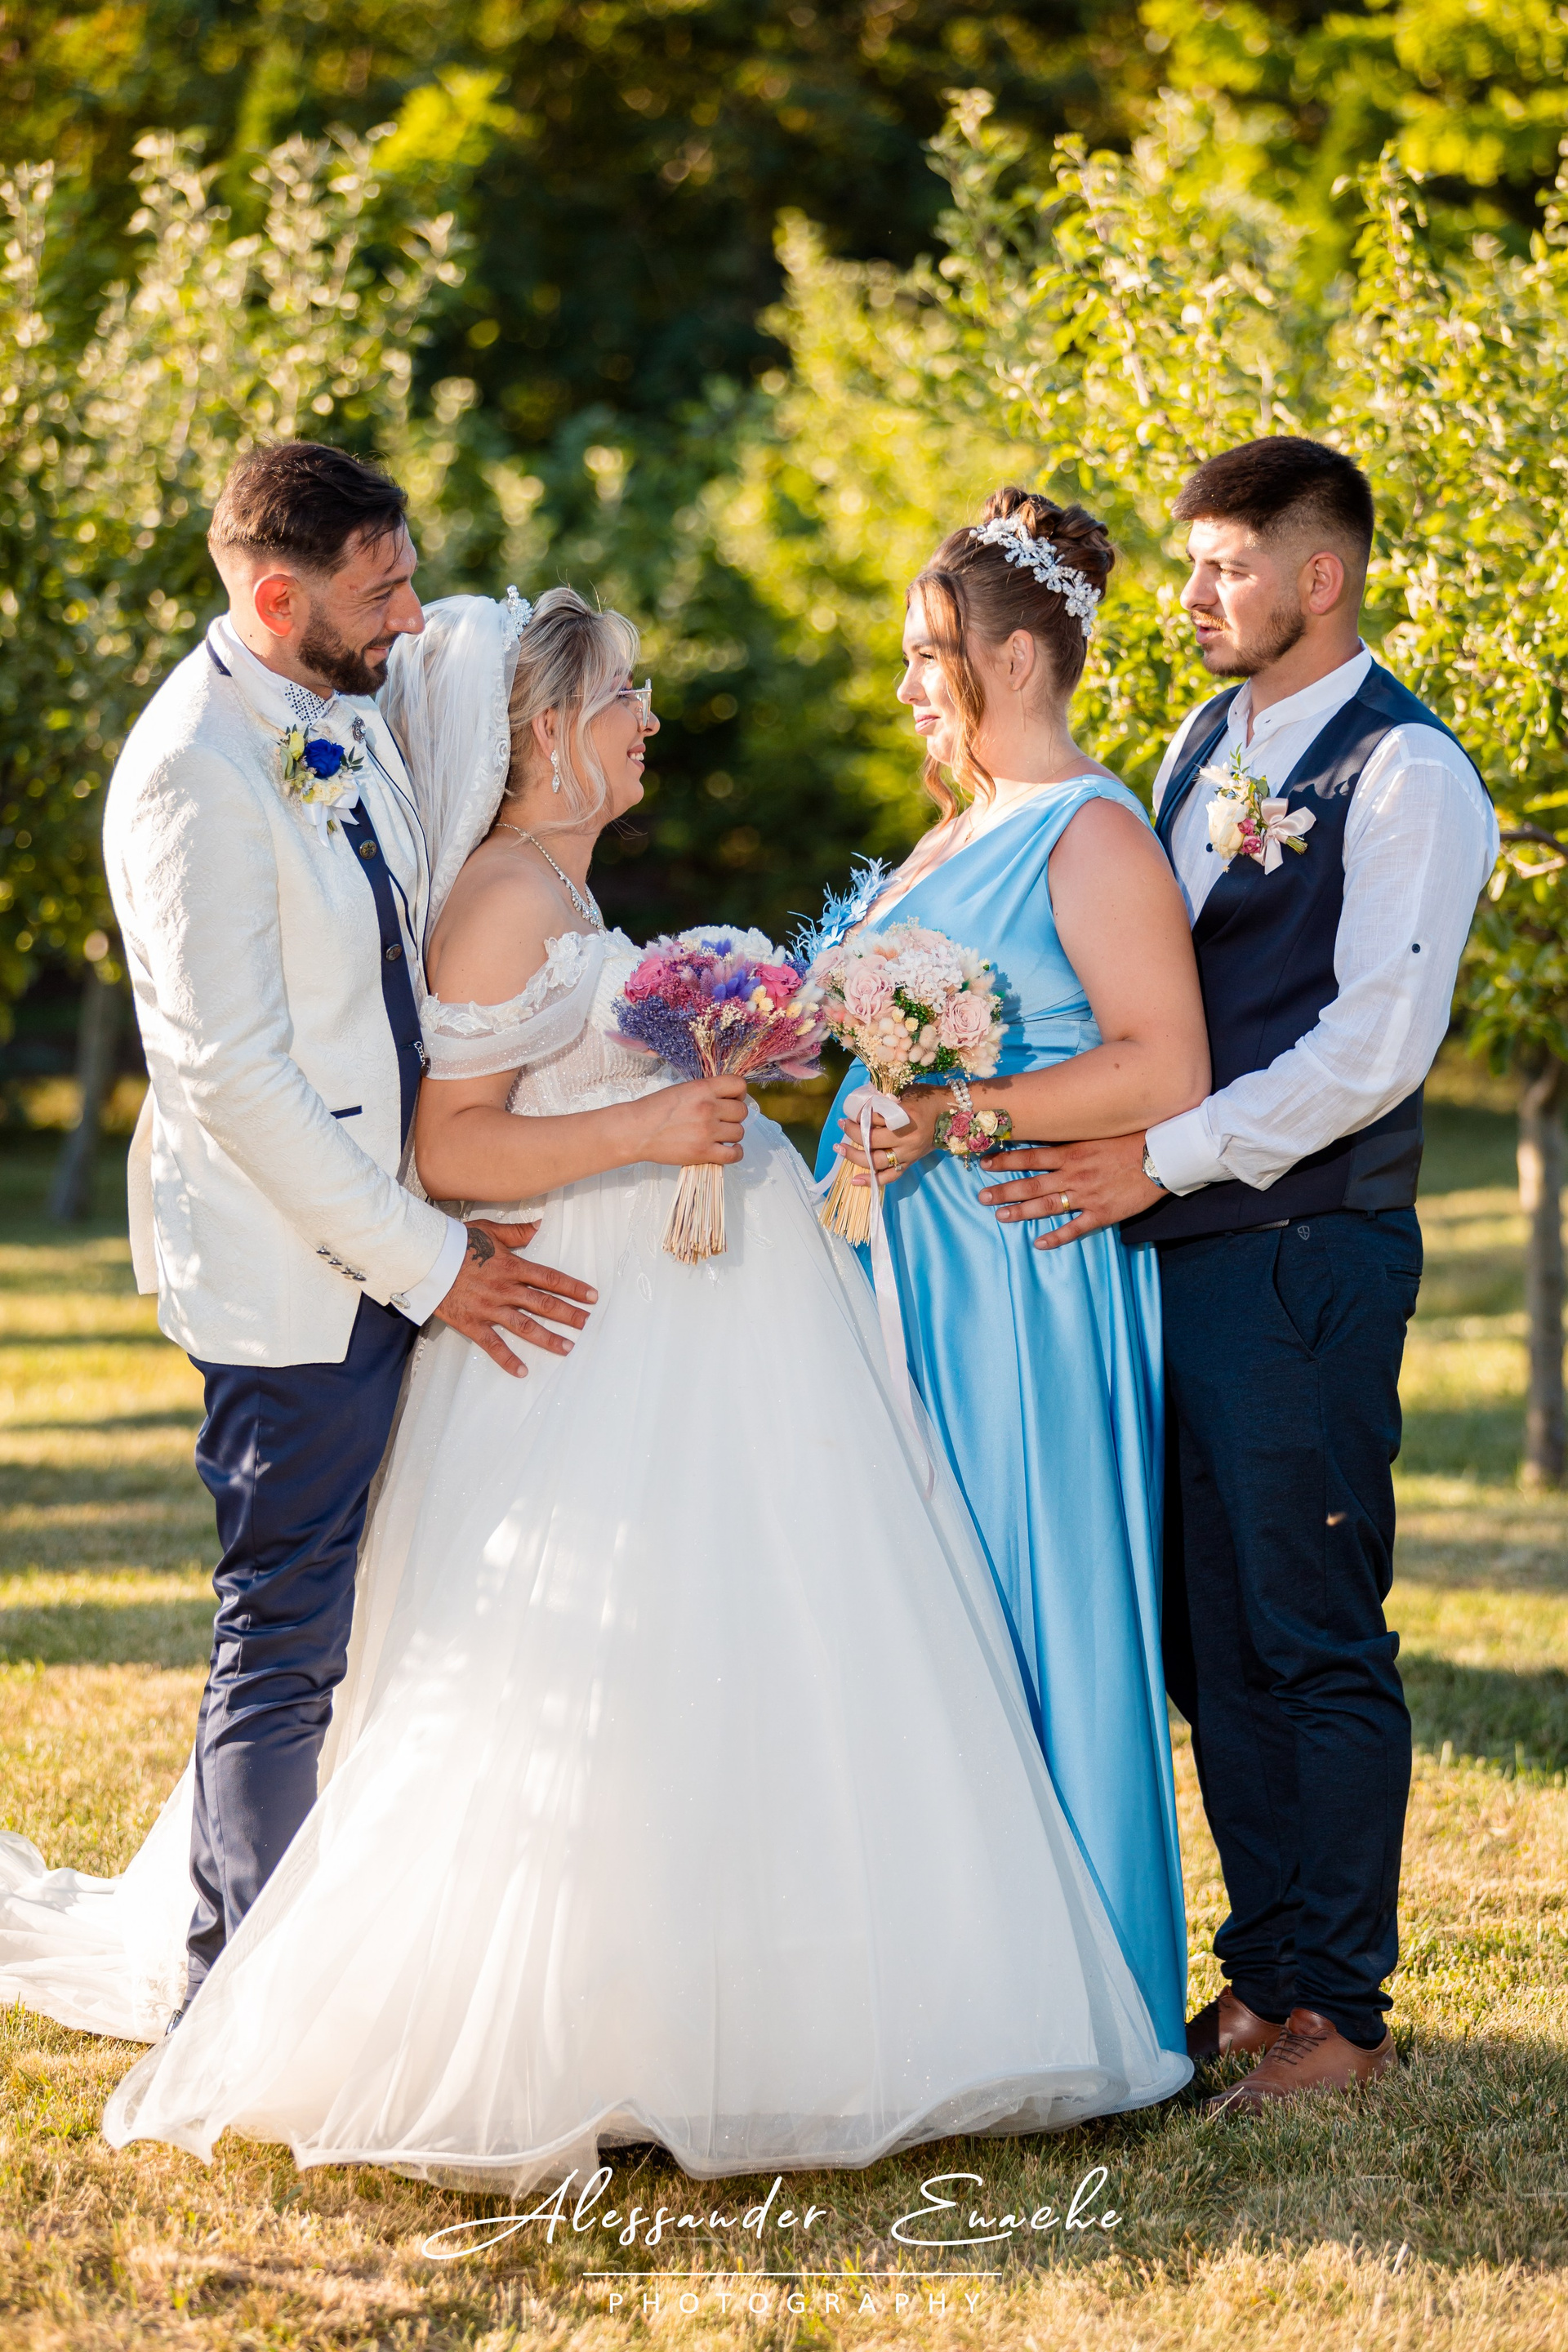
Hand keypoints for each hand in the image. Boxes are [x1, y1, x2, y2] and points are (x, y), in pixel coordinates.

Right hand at [434, 1220, 597, 1376]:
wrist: (424, 1258)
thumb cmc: (455, 1242)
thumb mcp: (489, 1230)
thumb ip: (517, 1231)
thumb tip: (540, 1224)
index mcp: (511, 1267)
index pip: (550, 1279)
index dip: (573, 1288)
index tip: (591, 1296)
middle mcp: (505, 1289)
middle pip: (544, 1304)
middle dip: (568, 1314)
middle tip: (586, 1323)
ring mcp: (490, 1308)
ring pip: (525, 1326)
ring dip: (548, 1338)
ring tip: (567, 1347)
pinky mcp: (473, 1323)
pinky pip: (493, 1345)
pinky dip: (507, 1359)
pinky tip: (522, 1371)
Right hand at [628, 1075, 748, 1166]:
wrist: (637, 1131)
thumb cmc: (655, 1110)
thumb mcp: (682, 1090)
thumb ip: (705, 1092)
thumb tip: (727, 1099)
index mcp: (702, 1089)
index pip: (738, 1085)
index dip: (739, 1093)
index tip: (731, 1099)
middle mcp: (708, 1108)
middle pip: (741, 1111)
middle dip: (734, 1115)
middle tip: (722, 1120)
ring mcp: (707, 1131)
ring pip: (739, 1132)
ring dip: (732, 1134)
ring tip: (719, 1135)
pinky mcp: (704, 1152)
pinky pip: (734, 1154)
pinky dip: (736, 1152)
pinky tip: (730, 1149)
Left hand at [836, 1086, 945, 1186]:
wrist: (949, 1113)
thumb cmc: (925, 1098)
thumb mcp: (906, 1093)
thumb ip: (885, 1101)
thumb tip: (862, 1107)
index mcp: (906, 1117)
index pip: (875, 1119)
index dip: (859, 1115)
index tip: (849, 1112)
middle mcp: (908, 1138)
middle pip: (873, 1141)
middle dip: (853, 1133)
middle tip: (842, 1125)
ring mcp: (909, 1153)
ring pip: (877, 1161)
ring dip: (855, 1156)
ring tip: (840, 1149)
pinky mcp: (910, 1162)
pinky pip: (890, 1176)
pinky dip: (872, 1180)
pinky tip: (855, 1180)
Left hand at [976, 1132, 1161, 1250]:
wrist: (1161, 1156)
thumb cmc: (1131, 1140)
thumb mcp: (1097, 1133)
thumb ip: (1072, 1140)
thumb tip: (1051, 1135)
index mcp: (1071, 1153)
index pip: (1030, 1157)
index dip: (1005, 1161)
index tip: (984, 1164)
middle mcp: (1074, 1175)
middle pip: (1031, 1184)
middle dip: (1004, 1191)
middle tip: (981, 1197)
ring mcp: (1087, 1196)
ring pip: (1047, 1206)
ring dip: (1022, 1212)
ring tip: (1000, 1216)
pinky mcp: (1102, 1213)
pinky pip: (1075, 1228)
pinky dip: (1057, 1237)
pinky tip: (1039, 1243)